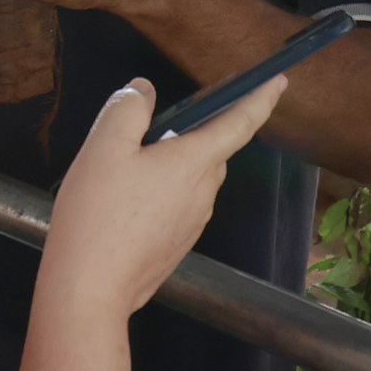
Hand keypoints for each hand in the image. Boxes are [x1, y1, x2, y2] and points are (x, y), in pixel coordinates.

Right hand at [38, 76, 283, 324]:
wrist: (91, 289)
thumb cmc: (98, 215)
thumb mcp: (104, 147)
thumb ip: (128, 108)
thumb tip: (143, 91)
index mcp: (195, 162)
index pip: (240, 122)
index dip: (261, 97)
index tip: (279, 81)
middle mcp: (204, 192)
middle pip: (208, 149)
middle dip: (189, 132)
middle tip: (149, 127)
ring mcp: (192, 222)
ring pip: (190, 177)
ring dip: (169, 164)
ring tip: (123, 168)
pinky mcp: (177, 243)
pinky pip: (177, 204)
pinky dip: (159, 192)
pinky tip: (123, 201)